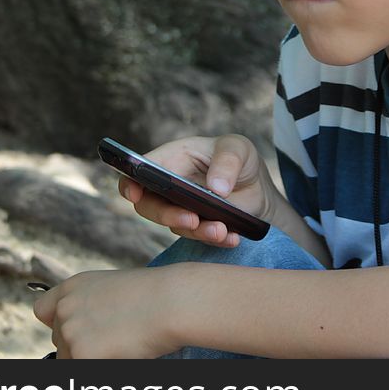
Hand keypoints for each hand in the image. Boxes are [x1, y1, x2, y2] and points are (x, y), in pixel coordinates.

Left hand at [33, 268, 180, 358]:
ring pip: (69, 359)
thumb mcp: (114, 289)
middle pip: (58, 340)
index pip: (43, 310)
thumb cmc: (155, 295)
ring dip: (90, 358)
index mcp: (73, 286)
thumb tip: (87, 332)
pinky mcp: (80, 354)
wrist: (171, 301)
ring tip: (122, 344)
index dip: (58, 322)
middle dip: (79, 345)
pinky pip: (81, 371)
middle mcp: (65, 307)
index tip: (76, 330)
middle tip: (112, 340)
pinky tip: (122, 354)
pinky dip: (101, 367)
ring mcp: (69, 331)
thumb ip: (91, 305)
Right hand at [118, 134, 272, 247]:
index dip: (130, 183)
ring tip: (221, 230)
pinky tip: (233, 238)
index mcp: (172, 158)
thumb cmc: (239, 158)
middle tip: (192, 219)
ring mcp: (182, 209)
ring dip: (198, 231)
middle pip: (149, 206)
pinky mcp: (197, 228)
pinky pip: (200, 238)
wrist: (258, 186)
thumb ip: (228, 162)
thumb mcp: (238, 149)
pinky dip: (216, 240)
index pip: (139, 171)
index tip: (135, 194)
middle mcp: (169, 187)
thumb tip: (216, 188)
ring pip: (176, 226)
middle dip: (167, 216)